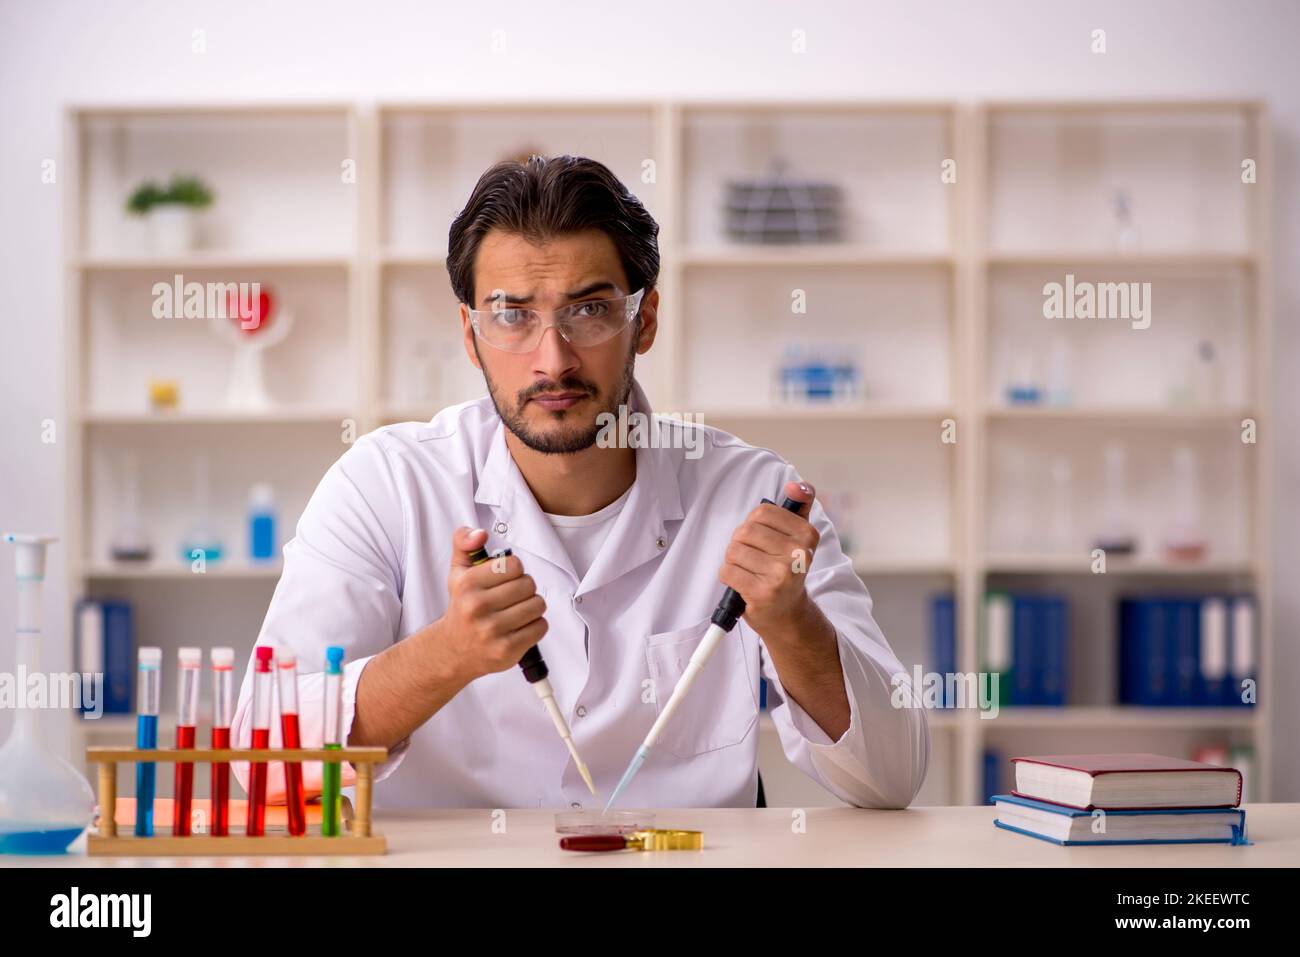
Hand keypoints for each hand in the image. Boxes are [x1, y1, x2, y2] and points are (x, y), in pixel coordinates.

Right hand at [431, 527, 547, 683]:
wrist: (453, 650)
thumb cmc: (462, 606)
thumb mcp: (457, 572)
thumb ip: (464, 542)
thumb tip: (480, 534)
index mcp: (466, 584)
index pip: (514, 565)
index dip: (514, 570)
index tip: (505, 578)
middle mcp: (477, 607)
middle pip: (528, 584)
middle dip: (525, 588)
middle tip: (512, 596)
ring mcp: (492, 631)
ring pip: (538, 605)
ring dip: (532, 606)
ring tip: (516, 611)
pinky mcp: (507, 650)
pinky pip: (540, 627)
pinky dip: (535, 625)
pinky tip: (519, 627)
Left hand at [718, 480, 819, 636]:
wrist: (788, 613)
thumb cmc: (788, 569)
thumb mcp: (799, 536)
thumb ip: (800, 506)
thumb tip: (796, 486)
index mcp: (806, 535)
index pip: (762, 512)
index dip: (754, 524)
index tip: (763, 538)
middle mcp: (797, 554)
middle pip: (745, 531)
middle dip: (740, 543)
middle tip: (752, 557)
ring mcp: (780, 575)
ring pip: (734, 551)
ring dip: (733, 560)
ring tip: (748, 570)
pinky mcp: (762, 593)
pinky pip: (728, 571)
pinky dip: (728, 575)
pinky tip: (742, 582)